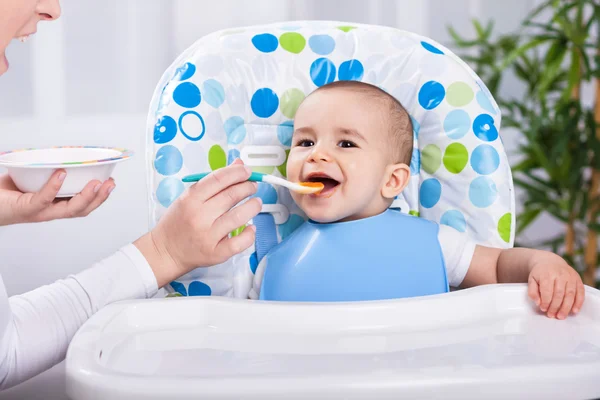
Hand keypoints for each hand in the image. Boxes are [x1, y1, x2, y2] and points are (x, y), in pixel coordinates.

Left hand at [0, 170, 115, 225]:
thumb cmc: (4, 193)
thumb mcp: (30, 177)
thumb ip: (44, 167)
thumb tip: (58, 148)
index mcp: (54, 205)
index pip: (82, 204)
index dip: (99, 196)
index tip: (110, 182)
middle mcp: (50, 211)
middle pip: (82, 209)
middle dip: (99, 197)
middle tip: (110, 184)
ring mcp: (39, 212)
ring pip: (69, 209)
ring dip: (86, 197)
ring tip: (96, 183)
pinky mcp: (26, 209)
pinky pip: (43, 199)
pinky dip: (54, 186)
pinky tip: (61, 174)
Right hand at [134, 159, 261, 287]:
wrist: (166, 251)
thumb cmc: (178, 222)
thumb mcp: (189, 197)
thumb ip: (214, 181)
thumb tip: (238, 165)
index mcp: (191, 199)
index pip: (219, 179)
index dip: (237, 172)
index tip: (247, 171)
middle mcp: (199, 216)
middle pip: (231, 196)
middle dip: (248, 187)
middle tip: (253, 186)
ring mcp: (208, 236)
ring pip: (239, 217)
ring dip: (253, 206)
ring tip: (256, 202)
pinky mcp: (216, 253)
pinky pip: (239, 243)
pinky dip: (250, 233)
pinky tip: (251, 227)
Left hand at [527, 254, 584, 318]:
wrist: (550, 261)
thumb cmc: (540, 273)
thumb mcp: (532, 279)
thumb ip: (532, 291)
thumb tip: (538, 303)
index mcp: (547, 274)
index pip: (547, 290)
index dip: (546, 302)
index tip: (543, 309)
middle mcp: (560, 274)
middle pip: (559, 294)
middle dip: (555, 307)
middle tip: (552, 315)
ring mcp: (570, 276)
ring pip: (570, 294)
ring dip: (566, 307)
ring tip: (561, 316)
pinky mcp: (578, 279)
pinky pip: (580, 292)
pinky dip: (578, 303)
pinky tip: (574, 311)